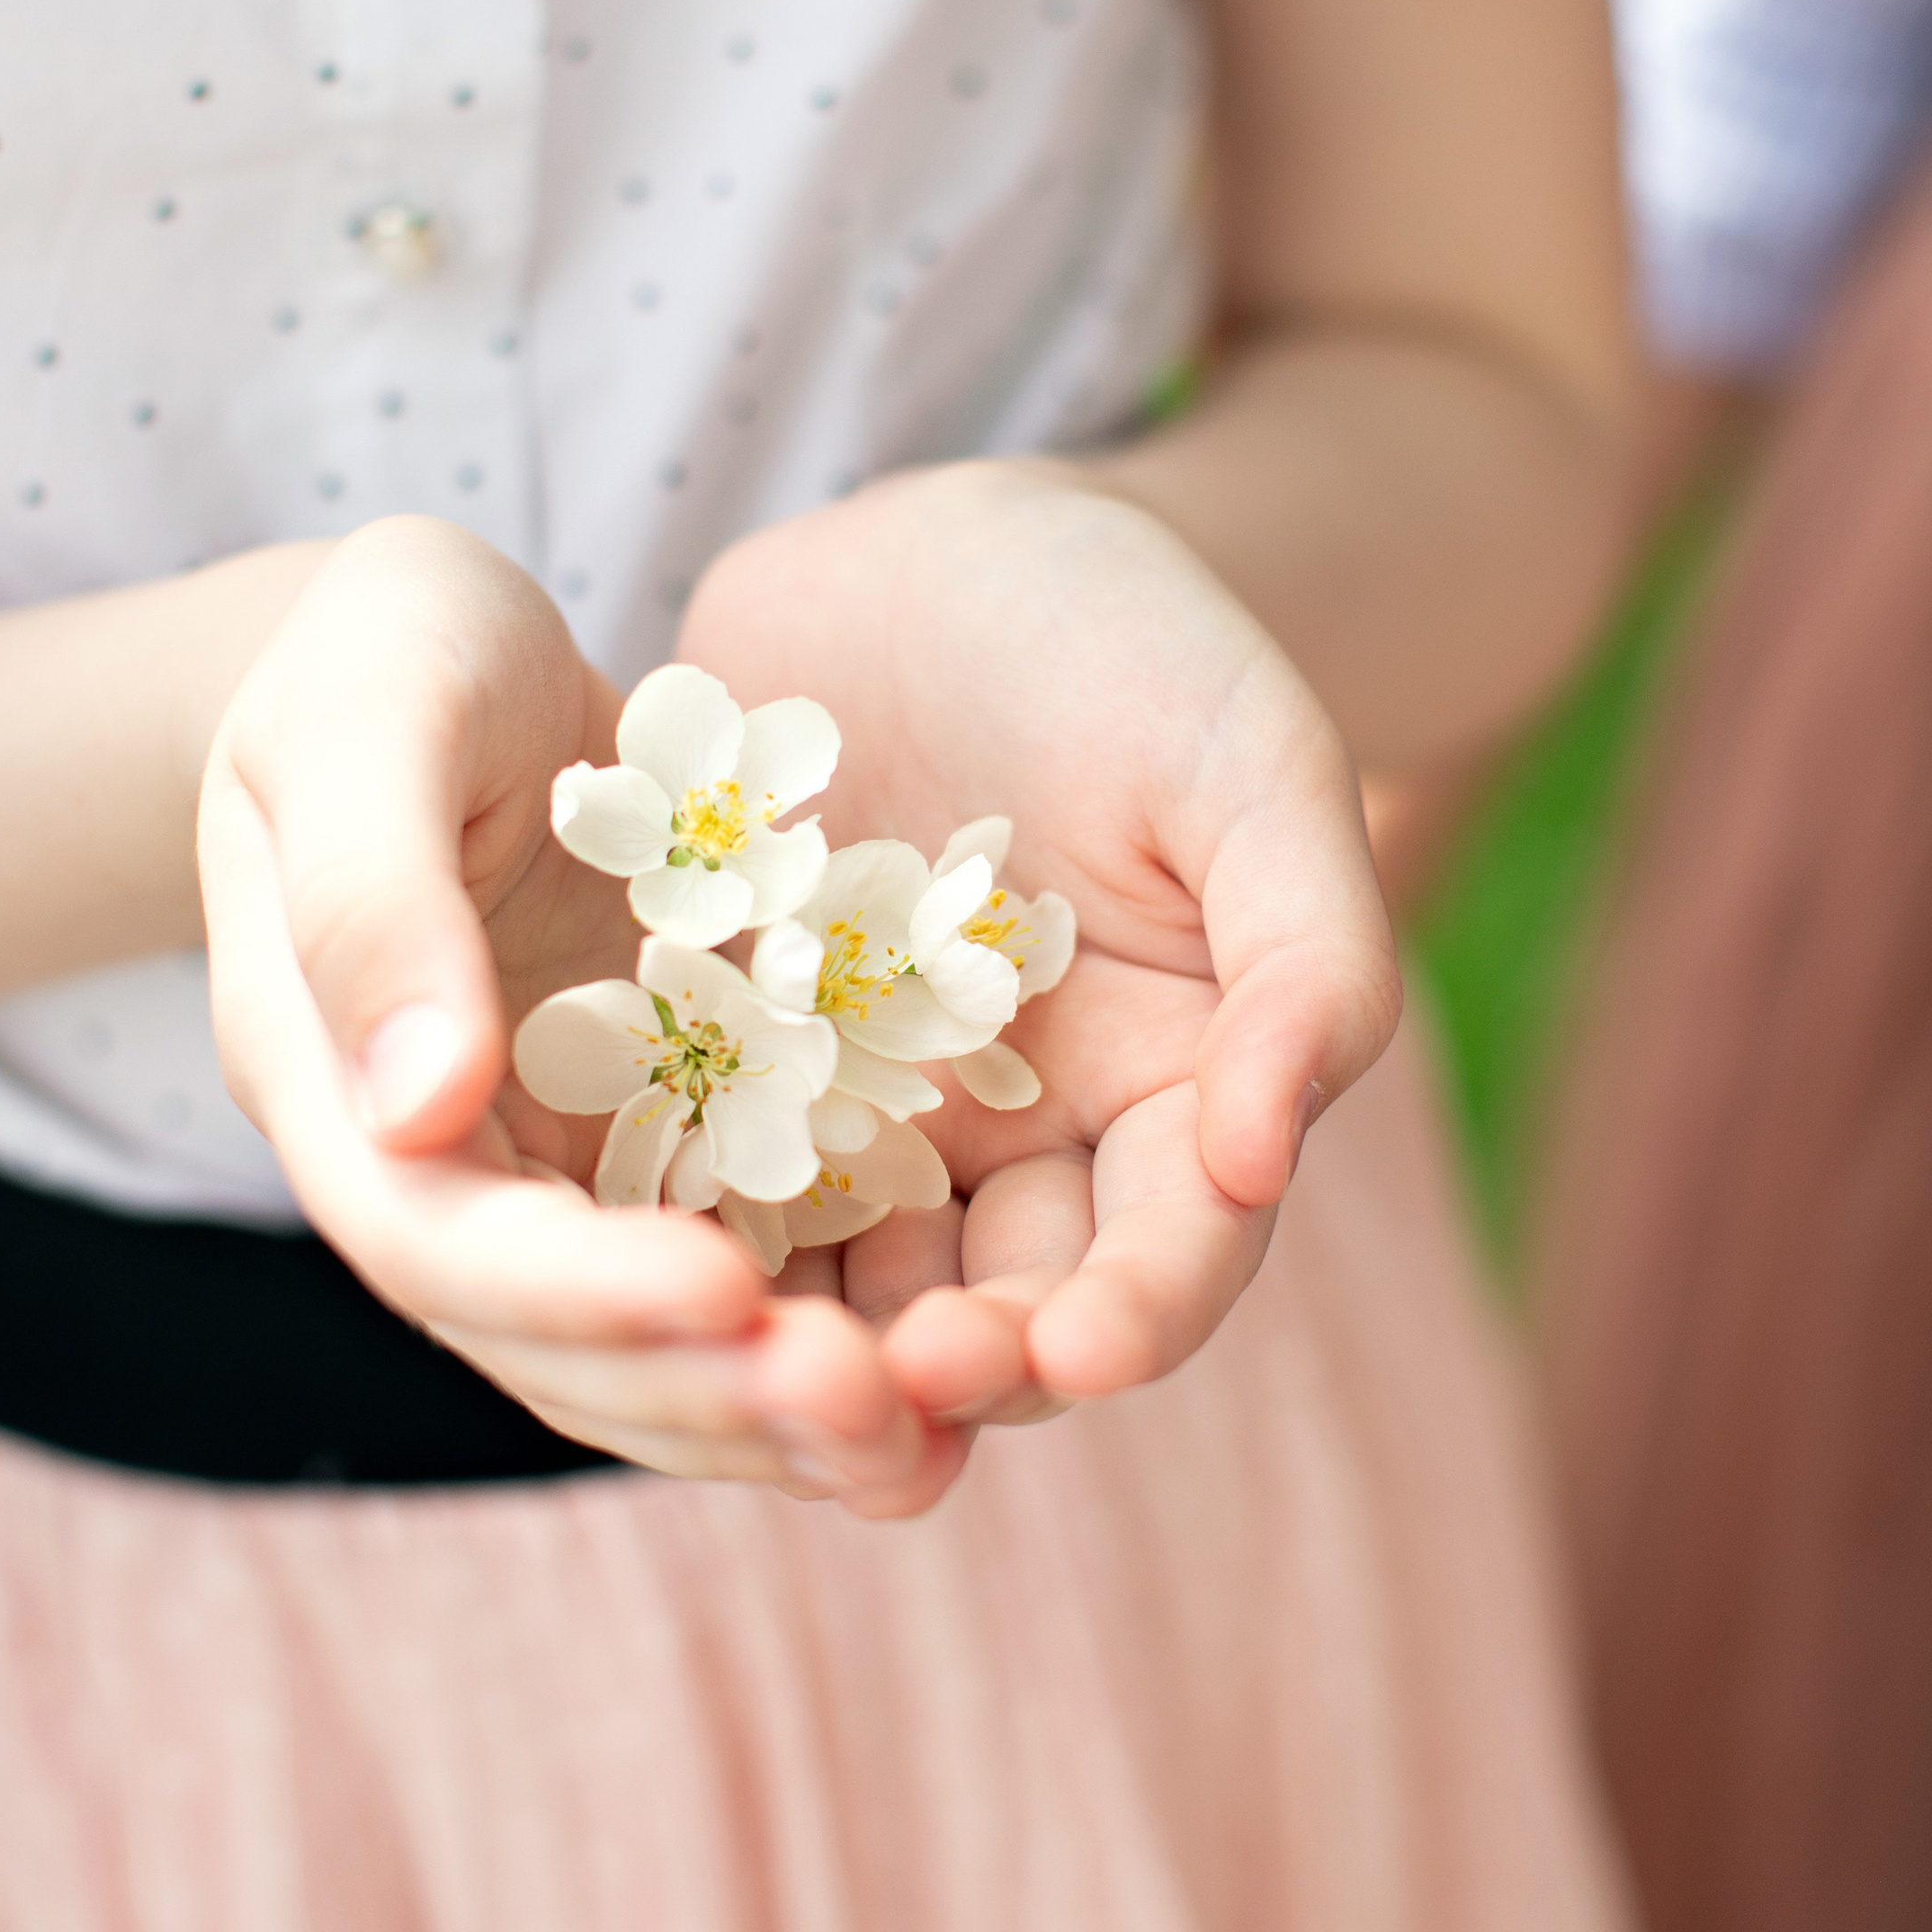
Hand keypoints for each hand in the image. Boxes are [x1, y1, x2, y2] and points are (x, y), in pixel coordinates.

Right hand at [198, 518, 967, 1506]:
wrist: (443, 649)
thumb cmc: (385, 651)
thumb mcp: (361, 720)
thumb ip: (371, 901)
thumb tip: (419, 1112)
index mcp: (329, 1083)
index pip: (436, 1238)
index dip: (573, 1289)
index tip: (727, 1294)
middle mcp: (436, 1168)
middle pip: (550, 1348)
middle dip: (709, 1393)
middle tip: (876, 1407)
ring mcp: (552, 1173)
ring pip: (651, 1358)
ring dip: (782, 1416)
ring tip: (931, 1435)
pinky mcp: (661, 1148)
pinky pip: (742, 1282)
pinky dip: (833, 1341)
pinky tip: (953, 1378)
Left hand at [677, 460, 1401, 1431]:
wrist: (948, 555)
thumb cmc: (1144, 648)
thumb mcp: (1255, 767)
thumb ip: (1307, 956)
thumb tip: (1268, 1156)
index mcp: (1175, 1099)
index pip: (1173, 1251)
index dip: (1135, 1313)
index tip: (1081, 1346)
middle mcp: (1023, 1144)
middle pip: (1003, 1306)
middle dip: (961, 1361)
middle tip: (898, 1376)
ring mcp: (870, 1116)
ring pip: (846, 1280)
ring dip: (811, 1338)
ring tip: (754, 1348)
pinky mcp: (737, 1068)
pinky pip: (704, 1173)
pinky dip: (678, 1226)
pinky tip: (624, 1247)